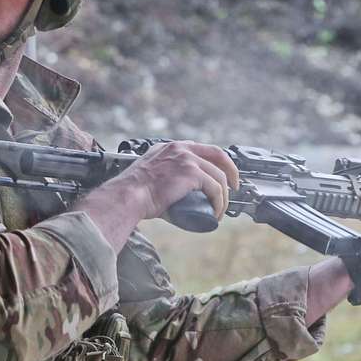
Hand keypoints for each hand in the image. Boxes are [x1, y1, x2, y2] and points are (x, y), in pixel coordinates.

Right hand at [104, 141, 240, 222]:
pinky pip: (215, 188)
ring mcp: (187, 159)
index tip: (222, 175)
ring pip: (219, 176)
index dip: (216, 162)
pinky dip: (219, 203)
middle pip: (218, 155)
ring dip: (224, 197)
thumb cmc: (132, 192)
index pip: (201, 149)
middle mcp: (180, 148)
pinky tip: (216, 213)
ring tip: (220, 210)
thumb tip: (168, 194)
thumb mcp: (149, 175)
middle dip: (231, 172)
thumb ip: (160, 177)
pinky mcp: (191, 173)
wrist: (127, 196)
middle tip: (234, 188)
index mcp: (170, 147)